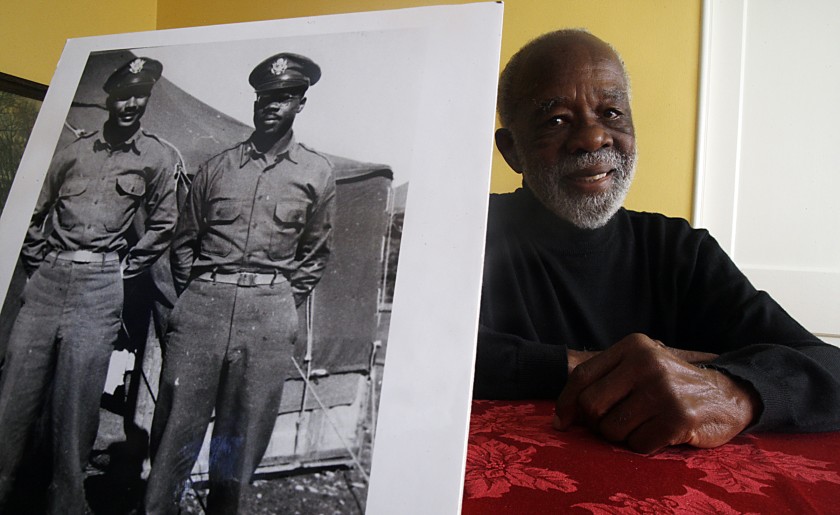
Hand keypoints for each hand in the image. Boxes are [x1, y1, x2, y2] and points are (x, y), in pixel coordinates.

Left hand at [555, 333, 759, 453]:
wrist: (727, 395)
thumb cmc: (669, 384)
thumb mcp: (639, 367)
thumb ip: (603, 382)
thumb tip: (560, 419)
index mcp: (633, 347)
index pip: (581, 376)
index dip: (566, 403)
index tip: (561, 421)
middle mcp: (647, 364)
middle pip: (592, 405)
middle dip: (595, 422)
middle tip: (611, 424)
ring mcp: (663, 391)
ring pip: (612, 429)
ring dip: (621, 435)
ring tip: (641, 424)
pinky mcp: (678, 419)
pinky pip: (637, 444)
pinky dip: (642, 444)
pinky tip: (659, 432)